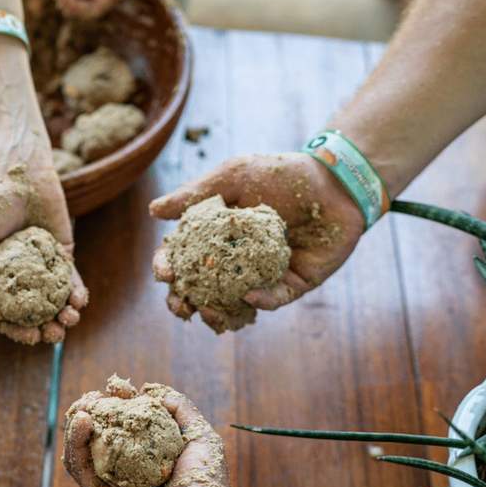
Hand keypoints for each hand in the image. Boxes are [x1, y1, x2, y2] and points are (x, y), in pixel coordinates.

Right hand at [0, 164, 88, 343]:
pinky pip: (70, 281)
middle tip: (52, 335)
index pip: (5, 316)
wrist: (19, 174)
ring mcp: (41, 270)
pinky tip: (78, 301)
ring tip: (69, 321)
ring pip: (54, 304)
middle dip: (44, 330)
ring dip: (64, 318)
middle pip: (33, 315)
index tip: (29, 337)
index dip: (17, 331)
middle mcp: (18, 280)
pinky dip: (76, 294)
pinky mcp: (62, 257)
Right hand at [63, 384, 234, 486]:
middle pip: (99, 437)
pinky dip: (76, 444)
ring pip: (83, 452)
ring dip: (78, 425)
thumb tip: (151, 390)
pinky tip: (82, 422)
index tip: (118, 387)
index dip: (118, 404)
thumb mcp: (201, 437)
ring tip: (83, 405)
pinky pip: (81, 470)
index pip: (125, 426)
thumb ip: (180, 409)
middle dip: (93, 411)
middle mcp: (127, 472)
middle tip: (94, 395)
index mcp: (148, 458)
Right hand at [150, 153, 363, 331]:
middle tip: (179, 306)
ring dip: (217, 312)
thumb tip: (154, 211)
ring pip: (234, 303)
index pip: (184, 258)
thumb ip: (195, 194)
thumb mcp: (232, 177)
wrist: (331, 180)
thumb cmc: (279, 174)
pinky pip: (274, 298)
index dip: (168, 267)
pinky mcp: (293, 284)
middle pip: (202, 288)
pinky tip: (250, 295)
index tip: (164, 271)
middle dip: (185, 301)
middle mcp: (236, 261)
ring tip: (208, 312)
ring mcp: (263, 275)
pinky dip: (261, 299)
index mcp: (216, 237)